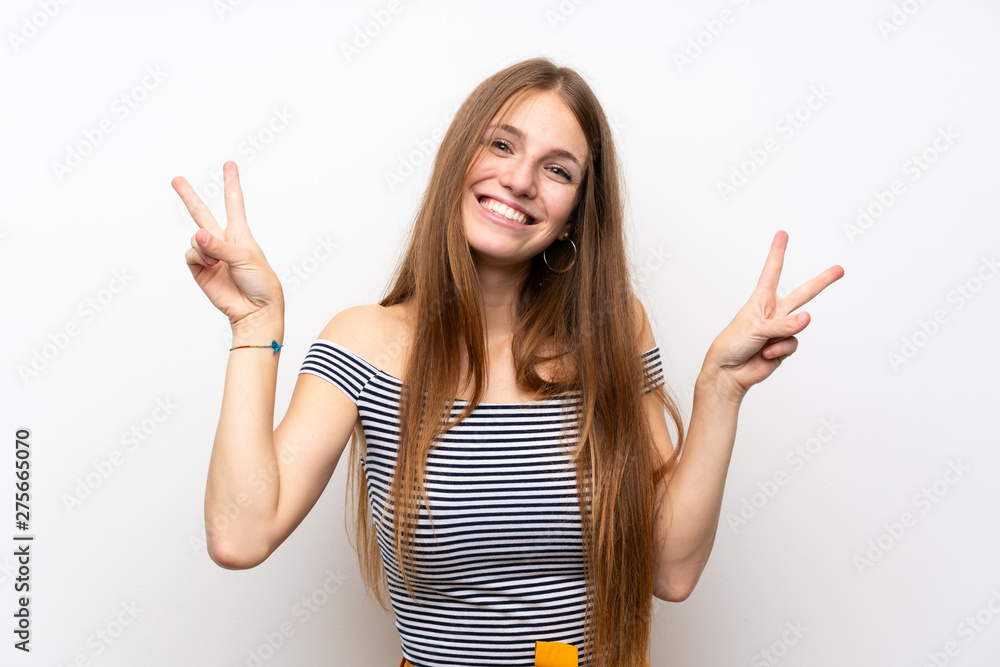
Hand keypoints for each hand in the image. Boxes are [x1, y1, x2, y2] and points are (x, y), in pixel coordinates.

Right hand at [173, 161, 283, 328]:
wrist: (255, 309)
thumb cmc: (260, 282)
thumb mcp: (246, 257)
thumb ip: (220, 245)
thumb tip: (197, 235)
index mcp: (239, 233)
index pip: (233, 202)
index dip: (231, 183)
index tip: (230, 164)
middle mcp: (222, 241)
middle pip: (201, 213)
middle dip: (188, 196)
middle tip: (176, 179)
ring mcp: (210, 254)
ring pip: (195, 237)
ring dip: (205, 247)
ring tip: (219, 261)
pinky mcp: (200, 269)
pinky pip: (190, 254)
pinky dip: (199, 257)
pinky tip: (211, 266)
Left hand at [702, 230, 843, 401]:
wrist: (728, 372)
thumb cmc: (732, 344)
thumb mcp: (755, 328)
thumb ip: (783, 324)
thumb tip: (808, 318)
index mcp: (761, 300)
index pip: (772, 272)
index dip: (777, 252)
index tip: (782, 234)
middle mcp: (774, 312)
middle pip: (803, 294)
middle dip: (822, 282)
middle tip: (839, 269)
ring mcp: (781, 330)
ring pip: (798, 327)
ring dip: (781, 337)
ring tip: (764, 345)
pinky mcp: (784, 347)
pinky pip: (792, 344)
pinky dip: (780, 350)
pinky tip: (766, 355)